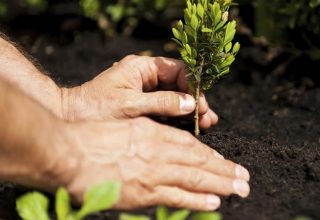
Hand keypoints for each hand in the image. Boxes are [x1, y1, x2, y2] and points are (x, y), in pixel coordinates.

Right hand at [60, 117, 249, 210]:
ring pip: (196, 178)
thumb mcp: (124, 125)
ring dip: (221, 184)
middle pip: (200, 161)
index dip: (209, 154)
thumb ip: (146, 135)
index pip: (190, 144)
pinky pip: (177, 196)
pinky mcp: (144, 192)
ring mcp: (154, 172)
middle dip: (225, 170)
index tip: (223, 161)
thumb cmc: (91, 137)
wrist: (68, 153)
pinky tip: (214, 202)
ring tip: (240, 189)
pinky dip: (197, 199)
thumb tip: (162, 145)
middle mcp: (159, 151)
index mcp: (153, 132)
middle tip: (244, 178)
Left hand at [61, 56, 217, 128]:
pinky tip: (192, 125)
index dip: (193, 85)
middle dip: (194, 100)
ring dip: (190, 109)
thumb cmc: (94, 108)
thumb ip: (162, 103)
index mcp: (142, 67)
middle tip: (207, 118)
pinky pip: (166, 108)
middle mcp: (146, 76)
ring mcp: (145, 91)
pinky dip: (179, 117)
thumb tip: (191, 103)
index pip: (177, 70)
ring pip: (175, 96)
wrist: (69, 119)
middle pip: (180, 84)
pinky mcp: (143, 105)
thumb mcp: (130, 105)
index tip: (200, 104)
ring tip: (206, 124)